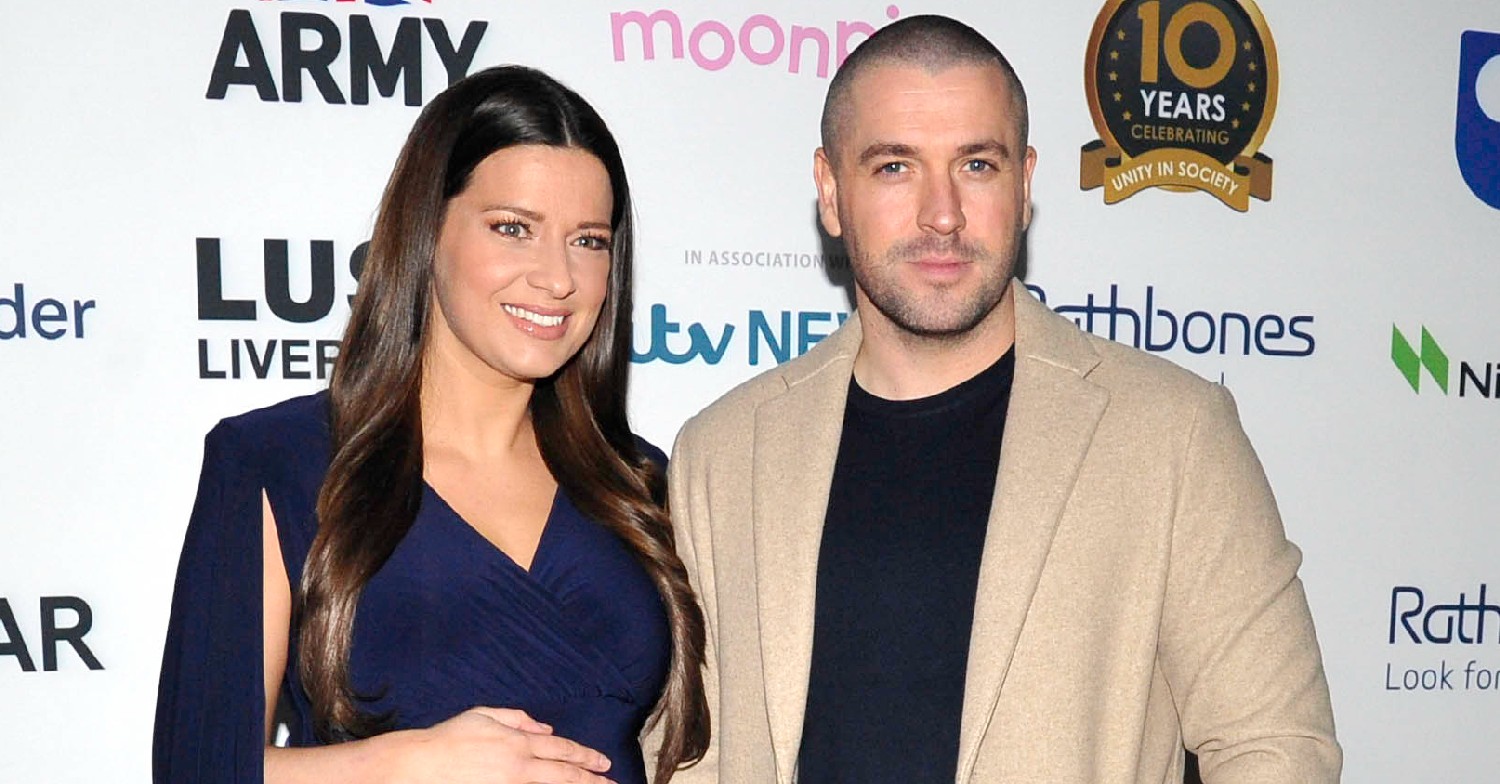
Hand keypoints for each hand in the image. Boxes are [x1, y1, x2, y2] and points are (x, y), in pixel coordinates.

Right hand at [391, 707, 613, 783]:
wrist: (418, 766)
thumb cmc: (448, 738)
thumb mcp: (484, 715)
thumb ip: (517, 719)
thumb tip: (544, 728)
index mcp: (517, 741)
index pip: (561, 749)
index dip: (585, 756)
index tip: (603, 763)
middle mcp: (519, 766)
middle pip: (564, 774)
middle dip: (592, 779)